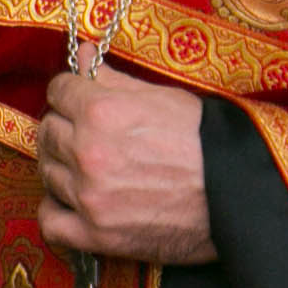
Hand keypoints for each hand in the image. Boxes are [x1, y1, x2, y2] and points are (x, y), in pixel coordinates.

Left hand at [39, 67, 217, 265]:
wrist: (239, 194)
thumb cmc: (205, 142)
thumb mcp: (161, 97)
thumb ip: (112, 79)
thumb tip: (81, 53)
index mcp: (100, 111)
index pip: (57, 92)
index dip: (70, 95)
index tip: (80, 103)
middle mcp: (88, 151)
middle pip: (48, 131)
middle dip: (65, 129)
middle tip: (87, 137)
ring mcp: (90, 195)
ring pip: (47, 173)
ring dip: (63, 169)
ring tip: (91, 170)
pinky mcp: (97, 234)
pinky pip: (51, 222)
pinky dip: (57, 213)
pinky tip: (75, 204)